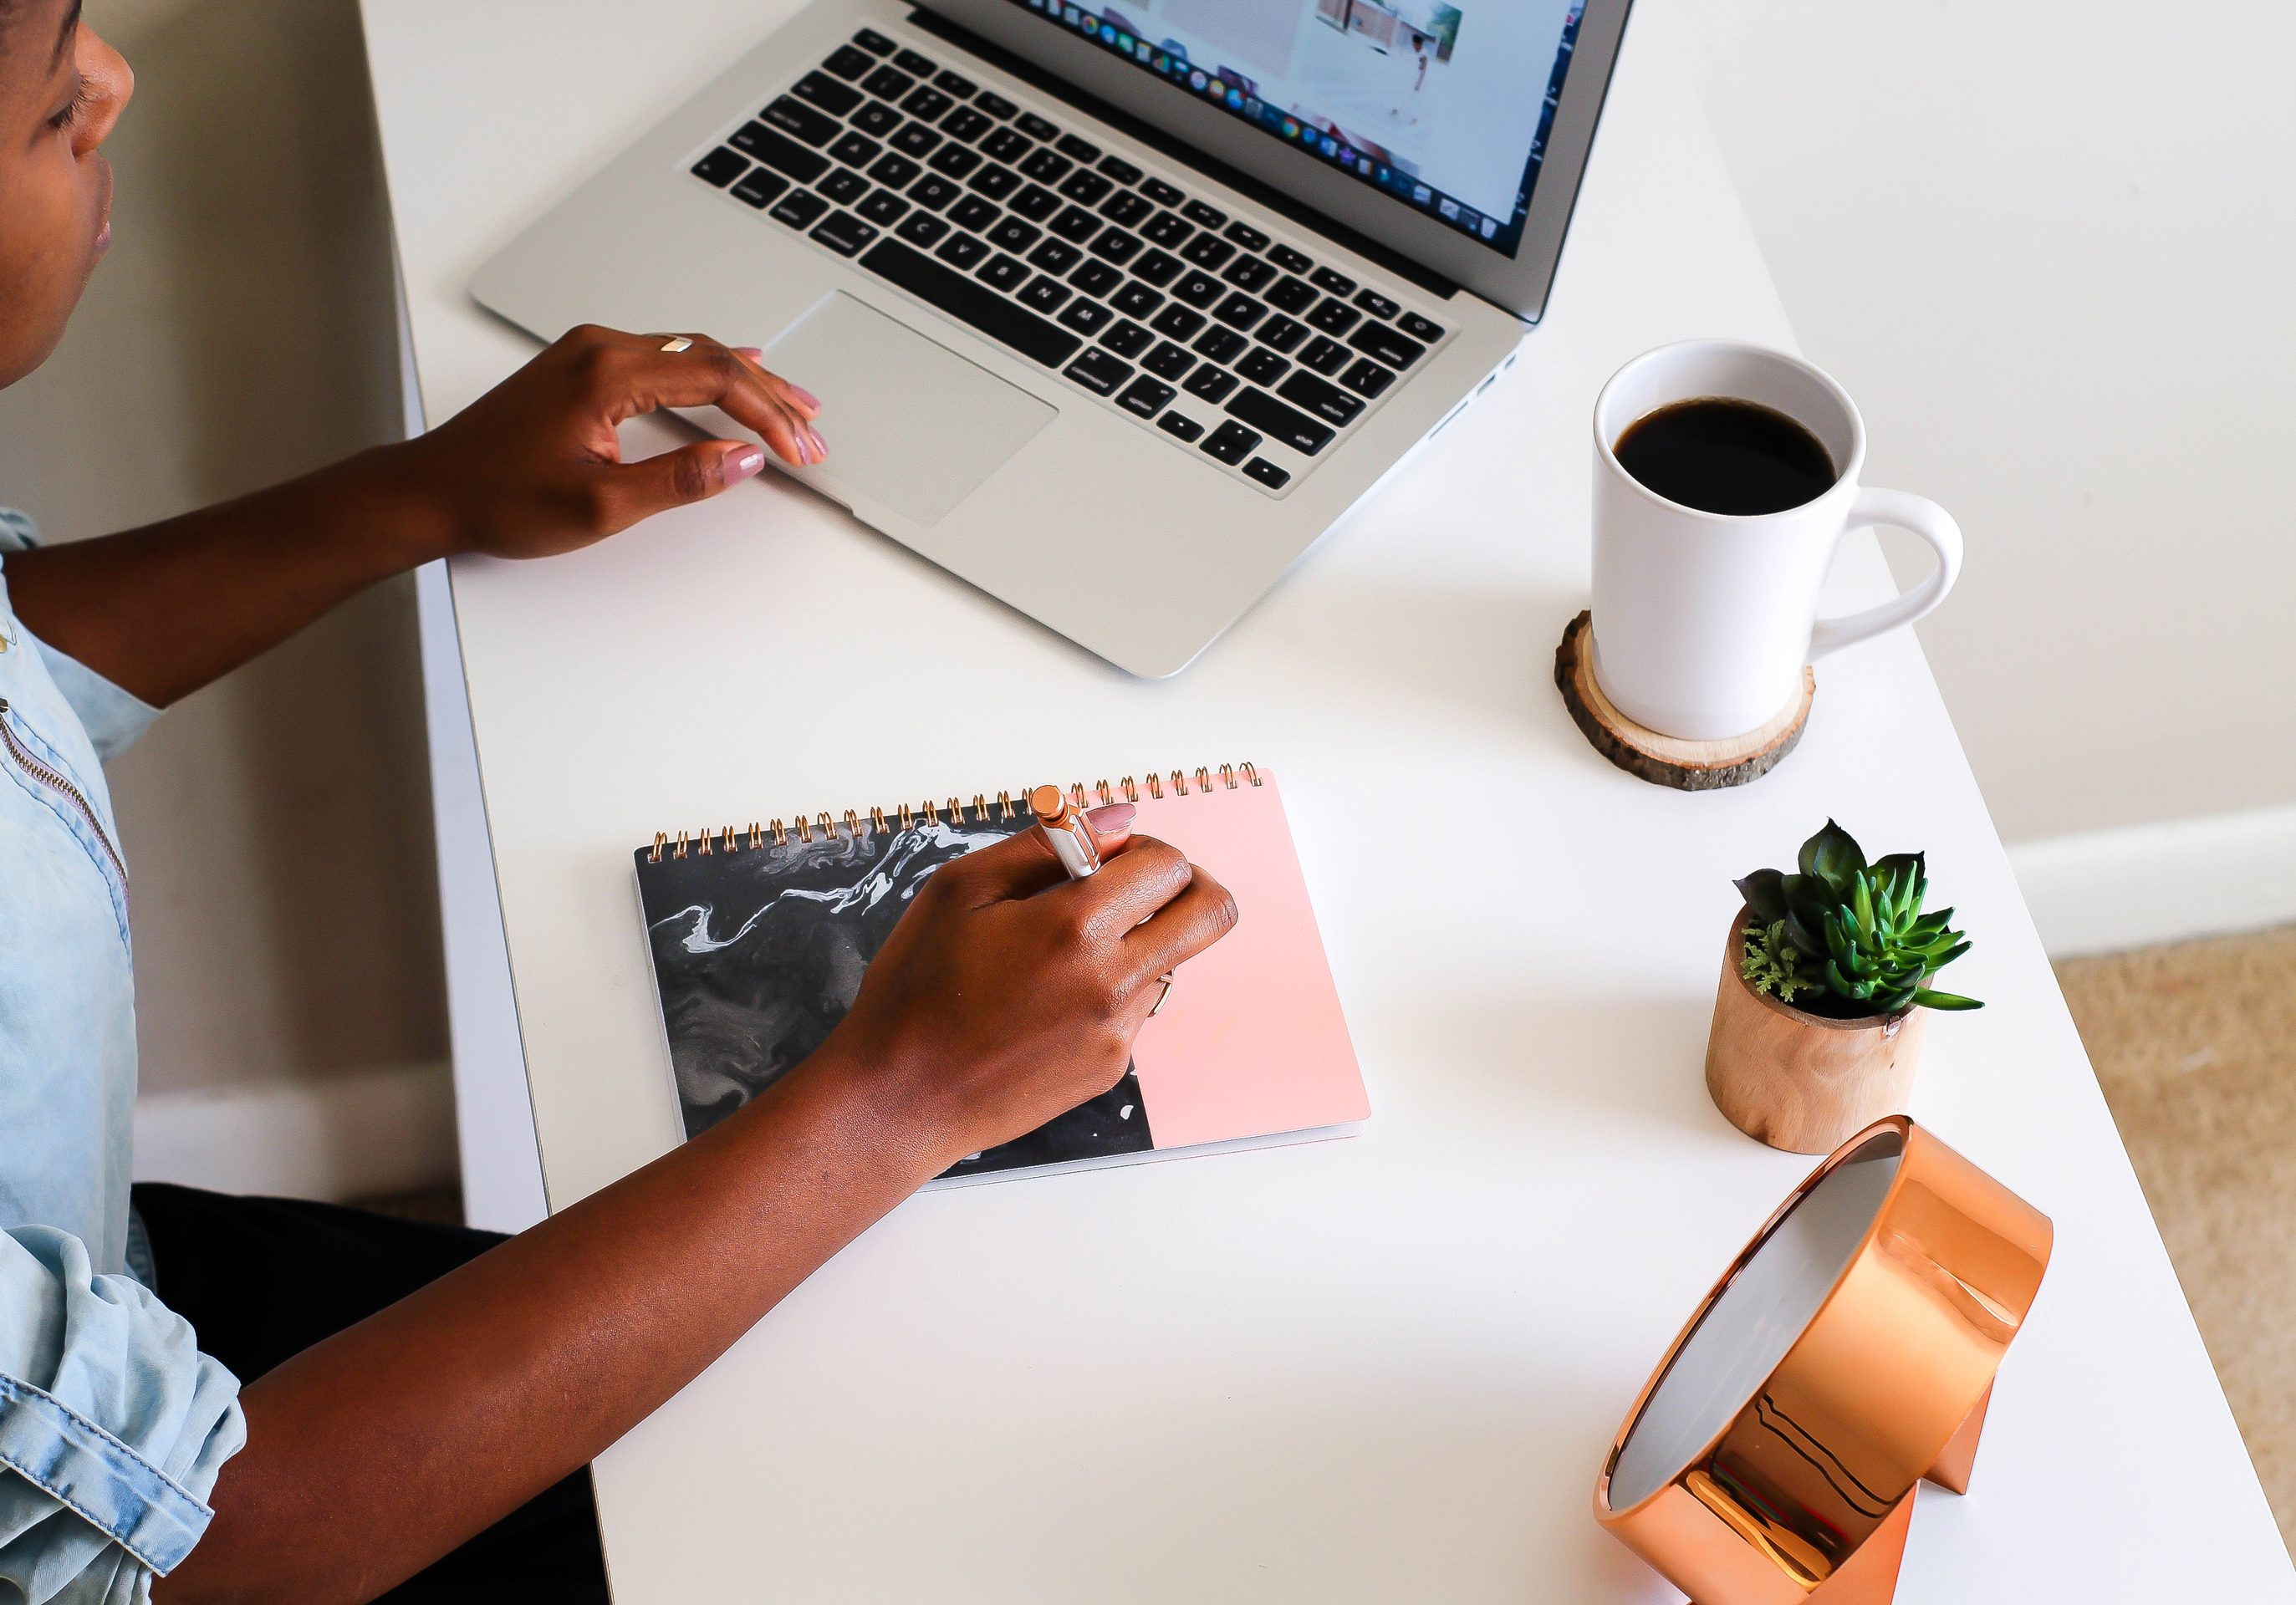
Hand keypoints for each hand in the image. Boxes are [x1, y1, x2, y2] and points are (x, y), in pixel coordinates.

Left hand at [396, 323, 825, 560]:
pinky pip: (666, 355)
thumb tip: (742, 459)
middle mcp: (599, 348)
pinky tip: (735, 368)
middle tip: (812, 432)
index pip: (715, 378)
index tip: (799, 448)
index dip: (768, 414)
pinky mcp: (583, 364)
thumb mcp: (601, 505)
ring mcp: (589, 352)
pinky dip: (710, 371)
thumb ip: (680, 480)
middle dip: (769, 396)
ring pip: (691, 352)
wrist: (433, 490)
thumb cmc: (499, 497)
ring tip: (794, 405)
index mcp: (607, 374)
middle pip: (711, 356)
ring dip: (746, 381)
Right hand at [806, 808, 1238, 1170]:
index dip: (1142, 847)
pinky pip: (1136, 1008)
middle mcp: (1113, 981)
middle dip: (1188, 885)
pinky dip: (1107, 989)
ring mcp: (1118, 1031)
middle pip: (1213, 914)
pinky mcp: (1109, 1067)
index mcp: (1076, 926)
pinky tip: (1043, 1000)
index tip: (1104, 858)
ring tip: (1053, 956)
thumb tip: (1120, 817)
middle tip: (1135, 887)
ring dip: (1134, 941)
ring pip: (1170, 961)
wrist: (899, 1098)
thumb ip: (1048, 844)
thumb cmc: (916, 988)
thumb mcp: (961, 889)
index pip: (1169, 864)